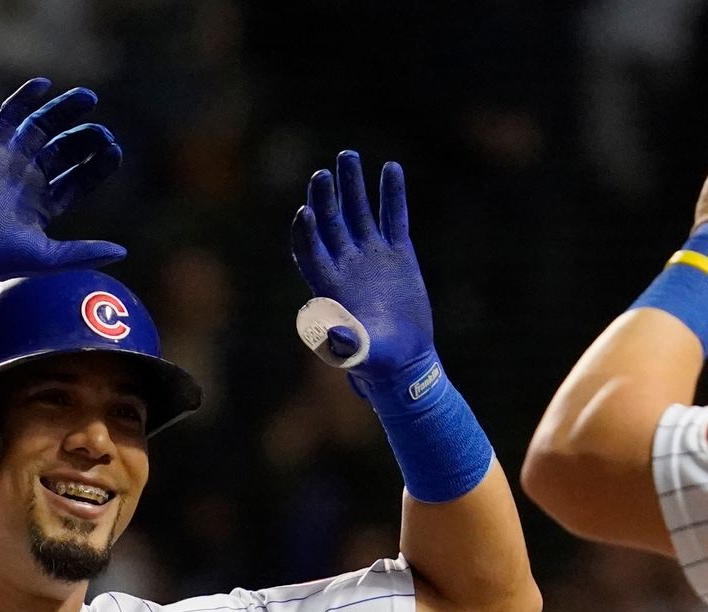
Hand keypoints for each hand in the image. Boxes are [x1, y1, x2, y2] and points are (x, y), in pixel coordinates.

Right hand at [0, 78, 124, 295]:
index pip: (78, 179)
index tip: (115, 152)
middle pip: (65, 150)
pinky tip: (44, 84)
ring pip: (42, 127)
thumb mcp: (49, 258)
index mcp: (44, 204)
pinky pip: (9, 115)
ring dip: (64, 110)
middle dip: (86, 139)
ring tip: (88, 98)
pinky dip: (24, 97)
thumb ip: (84, 253)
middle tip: (104, 134)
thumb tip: (123, 253)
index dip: (97, 166)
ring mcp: (9, 160)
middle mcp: (28, 179)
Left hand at [290, 151, 436, 388]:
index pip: (310, 251)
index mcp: (328, 285)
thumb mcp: (356, 354)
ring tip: (349, 155)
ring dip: (353, 185)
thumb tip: (328, 333)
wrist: (403, 357)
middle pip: (330, 223)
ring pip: (359, 212)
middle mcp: (345, 263)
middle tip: (322, 173)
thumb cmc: (373, 359)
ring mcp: (371, 255)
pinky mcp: (398, 252)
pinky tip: (392, 169)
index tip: (304, 212)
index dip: (305, 233)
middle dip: (325, 198)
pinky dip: (392, 195)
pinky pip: (394, 217)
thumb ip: (342, 342)